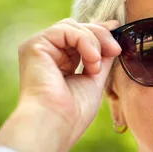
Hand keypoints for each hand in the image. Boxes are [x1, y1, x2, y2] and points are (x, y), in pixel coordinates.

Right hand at [0, 18, 121, 151]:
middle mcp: (47, 53)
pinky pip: (65, 30)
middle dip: (101, 36)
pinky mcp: (34, 45)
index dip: (99, 31)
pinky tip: (91, 62)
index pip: (79, 36)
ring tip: (97, 66)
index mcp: (59, 61)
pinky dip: (84, 42)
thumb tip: (112, 35)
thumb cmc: (74, 112)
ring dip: (94, 42)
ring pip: (73, 26)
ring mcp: (39, 48)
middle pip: (77, 27)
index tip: (118, 30)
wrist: (56, 125)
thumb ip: (101, 58)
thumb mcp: (95, 79)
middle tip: (116, 51)